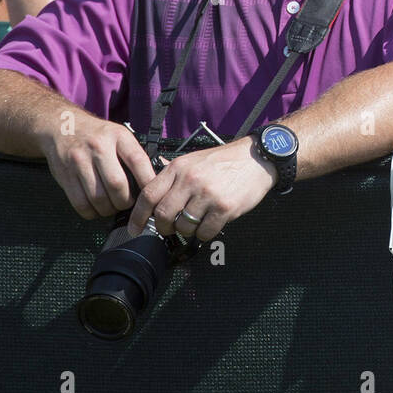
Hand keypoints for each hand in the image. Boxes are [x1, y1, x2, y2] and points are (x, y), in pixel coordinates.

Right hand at [40, 115, 155, 218]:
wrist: (62, 126)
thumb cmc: (97, 135)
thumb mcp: (119, 135)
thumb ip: (134, 154)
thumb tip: (155, 181)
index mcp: (118, 136)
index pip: (138, 161)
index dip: (148, 182)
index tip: (152, 195)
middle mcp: (98, 147)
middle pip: (117, 184)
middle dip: (126, 201)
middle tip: (128, 204)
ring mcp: (79, 161)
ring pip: (98, 197)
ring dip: (109, 209)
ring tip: (113, 207)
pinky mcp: (64, 175)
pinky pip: (80, 203)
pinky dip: (91, 212)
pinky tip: (96, 208)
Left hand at [129, 138, 275, 241]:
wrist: (256, 158)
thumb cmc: (224, 161)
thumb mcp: (193, 160)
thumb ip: (172, 176)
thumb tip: (152, 193)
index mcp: (178, 168)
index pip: (148, 195)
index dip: (138, 216)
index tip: (135, 229)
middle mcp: (190, 180)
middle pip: (163, 215)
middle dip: (163, 228)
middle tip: (170, 229)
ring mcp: (207, 194)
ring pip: (183, 226)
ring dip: (187, 230)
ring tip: (197, 221)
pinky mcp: (224, 207)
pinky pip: (204, 232)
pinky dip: (205, 233)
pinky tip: (211, 224)